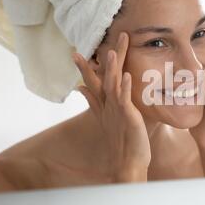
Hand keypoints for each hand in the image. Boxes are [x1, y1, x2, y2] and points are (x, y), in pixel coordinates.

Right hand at [73, 33, 150, 182]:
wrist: (126, 163)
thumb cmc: (120, 140)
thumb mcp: (105, 118)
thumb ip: (93, 102)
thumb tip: (80, 88)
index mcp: (104, 104)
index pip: (93, 82)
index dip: (85, 67)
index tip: (76, 52)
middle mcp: (108, 106)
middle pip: (103, 79)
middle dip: (101, 60)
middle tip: (97, 41)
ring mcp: (117, 111)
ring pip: (113, 86)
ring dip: (112, 69)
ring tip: (112, 52)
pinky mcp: (128, 117)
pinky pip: (125, 100)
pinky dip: (125, 88)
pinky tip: (126, 76)